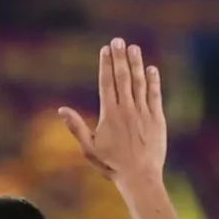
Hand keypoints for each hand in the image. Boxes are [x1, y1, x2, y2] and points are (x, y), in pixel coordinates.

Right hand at [57, 37, 166, 185]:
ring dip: (136, 64)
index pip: (107, 83)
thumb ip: (76, 127)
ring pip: (139, 83)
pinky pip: (155, 95)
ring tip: (134, 48)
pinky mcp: (157, 119)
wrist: (140, 177)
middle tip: (119, 40)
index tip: (106, 49)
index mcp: (109, 114)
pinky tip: (151, 69)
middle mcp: (126, 109)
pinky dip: (153, 81)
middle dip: (120, 57)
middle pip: (123, 77)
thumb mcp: (89, 148)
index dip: (106, 64)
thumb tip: (61, 110)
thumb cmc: (112, 165)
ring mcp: (143, 112)